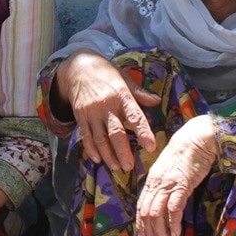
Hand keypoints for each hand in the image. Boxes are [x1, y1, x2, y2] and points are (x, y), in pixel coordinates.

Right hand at [55, 50, 159, 170]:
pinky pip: (85, 136)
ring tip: (116, 167)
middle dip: (122, 151)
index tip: (150, 146)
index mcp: (121, 96)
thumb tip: (157, 101)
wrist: (78, 67)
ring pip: (100, 138)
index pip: (135, 116)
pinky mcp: (80, 116)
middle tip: (129, 166)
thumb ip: (139, 93)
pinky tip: (97, 159)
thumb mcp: (124, 77)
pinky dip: (91, 149)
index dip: (143, 132)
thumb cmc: (106, 73)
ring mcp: (92, 113)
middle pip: (115, 132)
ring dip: (108, 155)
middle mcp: (106, 106)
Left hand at [136, 114, 217, 235]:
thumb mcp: (170, 171)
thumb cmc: (186, 154)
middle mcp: (156, 183)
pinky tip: (176, 233)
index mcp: (151, 181)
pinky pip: (173, 208)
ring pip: (156, 214)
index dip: (142, 226)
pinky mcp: (181, 184)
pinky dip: (173, 223)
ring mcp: (168, 184)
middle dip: (149, 234)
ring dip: (161, 233)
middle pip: (146, 214)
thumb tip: (164, 203)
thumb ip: (164, 185)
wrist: (197, 137)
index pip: (141, 207)